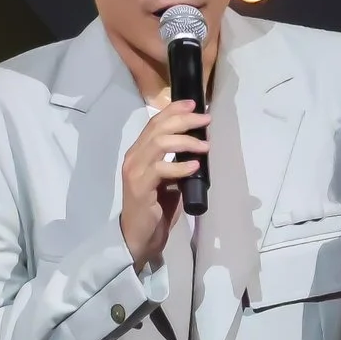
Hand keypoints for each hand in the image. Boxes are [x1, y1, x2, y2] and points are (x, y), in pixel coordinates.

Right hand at [119, 97, 208, 272]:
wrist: (139, 236)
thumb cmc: (156, 208)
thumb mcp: (169, 180)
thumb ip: (177, 162)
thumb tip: (199, 147)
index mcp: (140, 152)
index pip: (155, 122)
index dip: (174, 110)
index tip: (194, 104)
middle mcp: (134, 157)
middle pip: (158, 128)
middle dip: (184, 120)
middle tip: (206, 120)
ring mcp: (134, 171)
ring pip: (159, 143)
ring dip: (186, 141)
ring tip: (205, 146)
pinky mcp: (140, 187)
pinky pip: (161, 169)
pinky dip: (180, 166)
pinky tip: (195, 166)